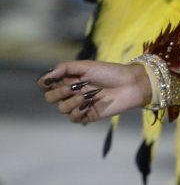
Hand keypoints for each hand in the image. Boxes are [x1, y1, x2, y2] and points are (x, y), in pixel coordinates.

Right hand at [36, 60, 151, 123]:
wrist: (130, 84)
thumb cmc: (110, 72)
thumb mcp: (86, 66)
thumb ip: (65, 68)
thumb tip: (46, 76)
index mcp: (69, 79)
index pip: (46, 84)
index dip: (45, 83)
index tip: (52, 80)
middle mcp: (71, 92)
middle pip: (50, 98)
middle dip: (60, 92)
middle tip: (76, 86)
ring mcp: (78, 105)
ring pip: (61, 108)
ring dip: (73, 100)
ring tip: (90, 93)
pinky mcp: (87, 115)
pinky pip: (73, 118)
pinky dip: (78, 111)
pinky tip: (89, 104)